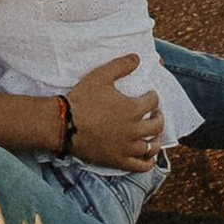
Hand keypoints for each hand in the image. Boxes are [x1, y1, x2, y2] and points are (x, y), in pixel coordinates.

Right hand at [66, 54, 166, 171]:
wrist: (65, 125)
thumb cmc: (82, 99)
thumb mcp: (100, 76)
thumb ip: (120, 66)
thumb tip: (137, 57)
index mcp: (133, 109)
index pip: (153, 102)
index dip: (153, 96)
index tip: (150, 95)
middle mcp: (135, 130)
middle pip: (157, 125)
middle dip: (159, 117)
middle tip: (155, 113)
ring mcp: (128, 148)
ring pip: (152, 146)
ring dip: (156, 138)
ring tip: (153, 133)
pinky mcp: (119, 161)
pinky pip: (142, 166)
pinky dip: (149, 161)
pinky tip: (148, 155)